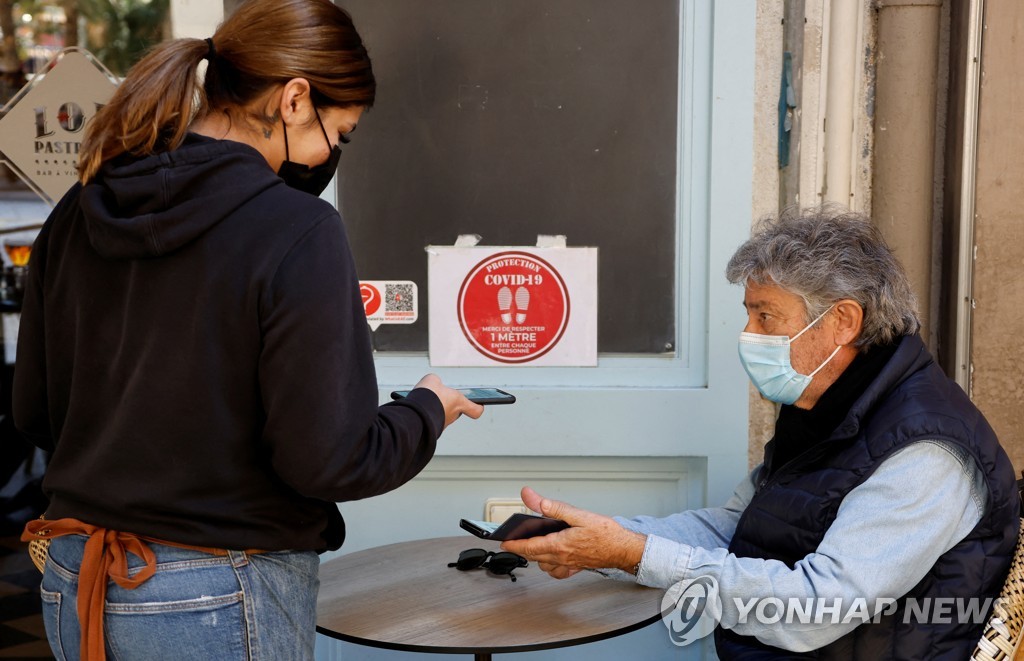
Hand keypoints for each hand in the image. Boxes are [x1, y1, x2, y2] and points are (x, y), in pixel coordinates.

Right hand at [412, 374, 483, 427]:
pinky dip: (426, 412)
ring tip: (425, 399)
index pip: (476, 410)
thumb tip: (433, 384)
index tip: (479, 403)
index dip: (478, 406)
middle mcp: (452, 415)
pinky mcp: (430, 427)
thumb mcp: (432, 380)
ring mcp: (441, 423)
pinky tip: (418, 406)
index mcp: (459, 402)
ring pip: (442, 413)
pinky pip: (431, 418)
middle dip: (449, 402)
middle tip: (441, 395)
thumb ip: (436, 382)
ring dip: (436, 407)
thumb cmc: (427, 396)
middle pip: (456, 409)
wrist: (413, 412)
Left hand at [499, 486, 646, 578]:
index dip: (513, 545)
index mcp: (559, 545)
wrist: (625, 549)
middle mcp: (562, 558)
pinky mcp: (577, 567)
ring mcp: (569, 564)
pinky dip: (551, 567)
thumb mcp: (578, 515)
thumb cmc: (606, 533)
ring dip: (535, 557)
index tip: (503, 542)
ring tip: (531, 546)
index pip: (528, 547)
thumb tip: (532, 498)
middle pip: (534, 556)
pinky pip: (558, 571)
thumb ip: (552, 507)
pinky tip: (552, 559)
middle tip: (512, 543)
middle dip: (521, 550)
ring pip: (544, 565)